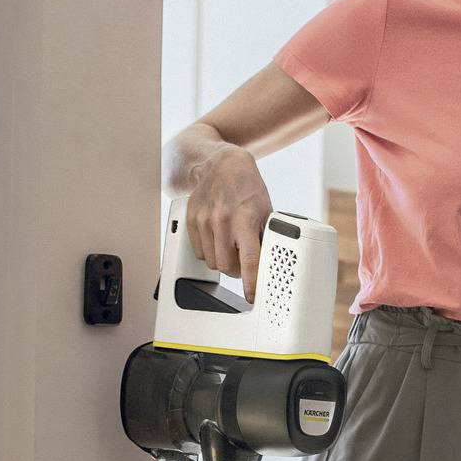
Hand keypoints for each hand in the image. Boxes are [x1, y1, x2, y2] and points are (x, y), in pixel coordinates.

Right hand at [185, 146, 273, 302]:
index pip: (249, 262)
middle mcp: (222, 222)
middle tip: (243, 262)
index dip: (252, 283)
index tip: (253, 296)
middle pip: (227, 267)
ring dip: (223, 261)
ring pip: (212, 263)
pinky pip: (199, 252)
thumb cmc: (246, 186)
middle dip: (237, 271)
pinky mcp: (192, 220)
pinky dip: (209, 252)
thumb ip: (264, 237)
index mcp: (244, 220)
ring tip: (231, 247)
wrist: (222, 164)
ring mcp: (204, 221)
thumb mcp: (265, 210)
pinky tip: (218, 240)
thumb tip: (268, 262)